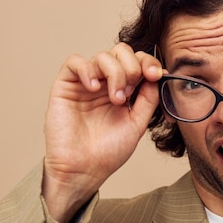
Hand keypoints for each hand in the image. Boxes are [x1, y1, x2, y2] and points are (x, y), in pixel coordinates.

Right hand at [42, 43, 161, 222]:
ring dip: (114, 73)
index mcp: (122, 91)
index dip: (148, 62)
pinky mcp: (65, 86)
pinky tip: (94, 88)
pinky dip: (87, 69)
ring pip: (102, 56)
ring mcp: (85, 84)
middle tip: (130, 91)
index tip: (156, 75)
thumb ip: (148, 99)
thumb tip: (157, 75)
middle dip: (132, 66)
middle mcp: (104, 84)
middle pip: (121, 51)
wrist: (83, 170)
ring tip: (114, 99)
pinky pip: (74, 62)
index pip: (136, 62)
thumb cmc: (107, 153)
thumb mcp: (137, 124)